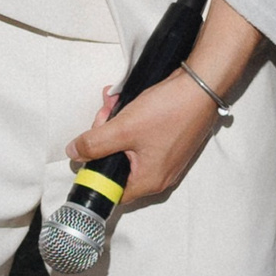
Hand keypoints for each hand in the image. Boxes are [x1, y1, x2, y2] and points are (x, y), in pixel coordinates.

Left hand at [66, 68, 219, 205]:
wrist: (202, 86)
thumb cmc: (168, 111)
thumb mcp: (123, 128)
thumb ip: (94, 143)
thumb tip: (73, 153)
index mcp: (148, 182)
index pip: (111, 190)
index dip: (94, 169)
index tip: (88, 147)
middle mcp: (160, 176)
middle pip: (117, 165)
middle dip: (104, 138)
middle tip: (103, 116)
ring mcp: (167, 159)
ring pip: (128, 149)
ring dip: (116, 127)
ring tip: (113, 104)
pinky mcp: (170, 143)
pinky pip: (142, 139)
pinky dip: (131, 123)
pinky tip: (125, 104)